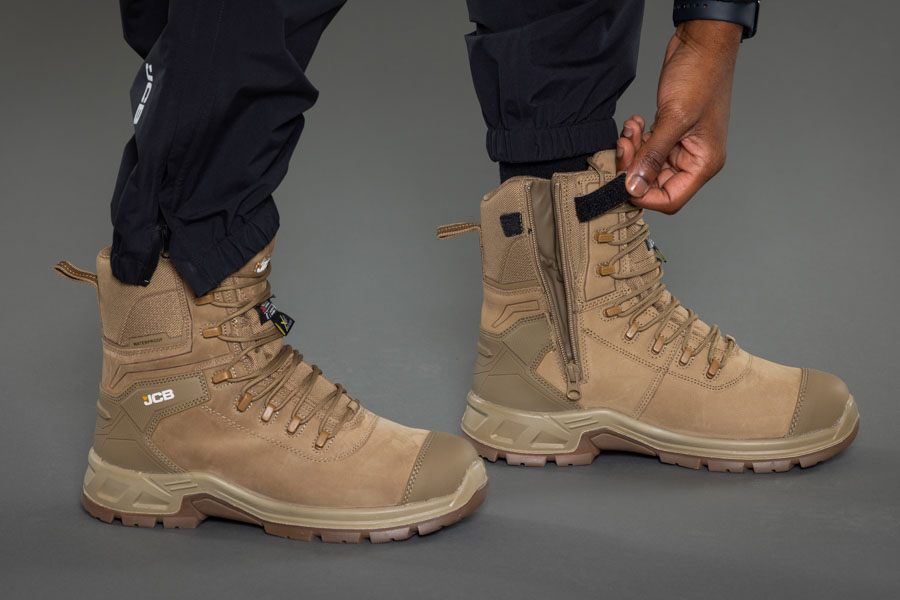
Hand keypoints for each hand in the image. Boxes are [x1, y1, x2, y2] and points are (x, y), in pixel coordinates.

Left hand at [620, 20, 742, 213]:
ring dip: (632, 151)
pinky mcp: (669, 133)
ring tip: (631, 130)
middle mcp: (694, 159)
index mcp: (704, 163)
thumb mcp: (674, 118)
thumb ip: (653, 156)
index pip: (670, 199)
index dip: (643, 196)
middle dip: (633, 168)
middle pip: (654, 183)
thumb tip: (635, 187)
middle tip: (624, 147)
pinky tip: (636, 123)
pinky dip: (636, 139)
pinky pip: (646, 148)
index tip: (622, 182)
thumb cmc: (700, 75)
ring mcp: (681, 146)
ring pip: (646, 165)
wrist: (701, 44)